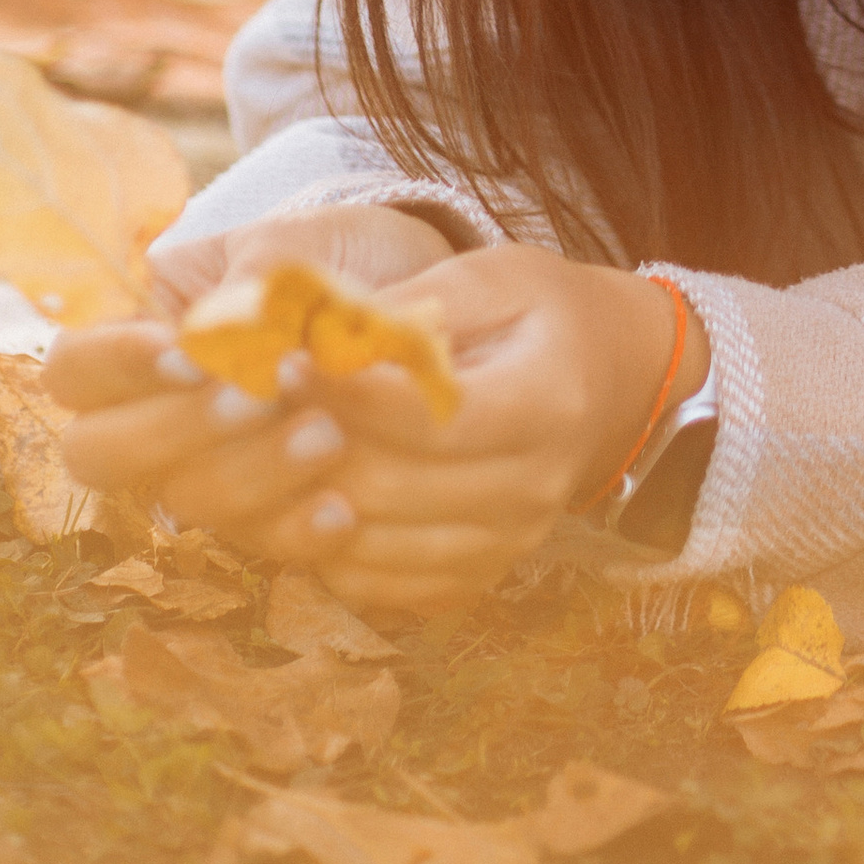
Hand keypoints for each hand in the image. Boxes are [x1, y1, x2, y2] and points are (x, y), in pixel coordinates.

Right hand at [49, 206, 461, 543]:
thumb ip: (243, 295)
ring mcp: (213, 466)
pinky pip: (260, 542)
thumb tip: (208, 344)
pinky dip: (296, 529)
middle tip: (260, 395)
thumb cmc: (339, 256)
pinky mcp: (274, 508)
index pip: (73, 369)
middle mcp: (161, 412)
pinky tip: (340, 511)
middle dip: (173, 430)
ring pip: (185, 501)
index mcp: (145, 332)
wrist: (423, 294)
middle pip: (100, 455)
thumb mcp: (291, 250)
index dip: (112, 367)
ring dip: (251, 473)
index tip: (186, 352)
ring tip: (327, 435)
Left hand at [55, 232, 694, 615]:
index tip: (283, 358)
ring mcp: (507, 544)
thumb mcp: (495, 278)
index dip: (346, 390)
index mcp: (544, 402)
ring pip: (375, 546)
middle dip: (308, 447)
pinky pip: (384, 585)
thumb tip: (318, 330)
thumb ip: (414, 306)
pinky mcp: (478, 576)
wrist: (614, 382)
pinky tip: (301, 500)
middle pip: (392, 487)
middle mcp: (532, 488)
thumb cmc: (546, 314)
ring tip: (261, 455)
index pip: (426, 415)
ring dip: (303, 503)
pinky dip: (329, 550)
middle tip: (249, 411)